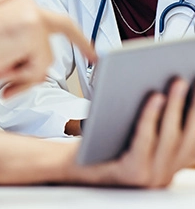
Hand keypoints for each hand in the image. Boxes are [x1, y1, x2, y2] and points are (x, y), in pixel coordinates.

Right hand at [0, 0, 94, 94]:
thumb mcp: (0, 48)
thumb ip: (22, 51)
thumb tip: (36, 71)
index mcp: (20, 8)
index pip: (53, 18)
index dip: (75, 34)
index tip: (88, 47)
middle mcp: (30, 7)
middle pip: (65, 27)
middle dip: (82, 43)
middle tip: (94, 56)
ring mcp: (34, 19)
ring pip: (45, 59)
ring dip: (24, 74)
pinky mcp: (35, 33)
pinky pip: (38, 69)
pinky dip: (21, 78)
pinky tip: (2, 68)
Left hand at [70, 78, 194, 187]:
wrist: (72, 164)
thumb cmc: (101, 143)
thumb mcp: (130, 133)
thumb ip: (149, 121)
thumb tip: (164, 86)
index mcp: (167, 166)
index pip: (192, 141)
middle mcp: (163, 174)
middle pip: (186, 138)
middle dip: (194, 107)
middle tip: (193, 78)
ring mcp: (150, 177)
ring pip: (169, 137)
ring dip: (176, 106)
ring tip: (177, 81)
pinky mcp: (132, 173)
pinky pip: (145, 139)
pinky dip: (152, 116)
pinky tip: (155, 96)